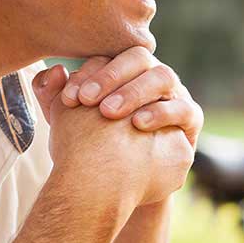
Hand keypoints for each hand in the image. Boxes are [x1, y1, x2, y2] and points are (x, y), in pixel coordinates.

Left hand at [57, 47, 202, 148]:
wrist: (120, 185)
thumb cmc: (94, 147)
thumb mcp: (68, 124)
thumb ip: (55, 98)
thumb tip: (53, 72)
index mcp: (123, 70)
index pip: (109, 57)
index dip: (89, 73)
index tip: (69, 98)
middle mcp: (150, 75)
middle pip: (138, 58)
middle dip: (111, 77)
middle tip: (87, 101)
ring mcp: (173, 94)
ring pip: (163, 76)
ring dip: (135, 91)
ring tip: (110, 112)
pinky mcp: (190, 118)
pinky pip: (183, 108)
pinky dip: (162, 112)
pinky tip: (138, 124)